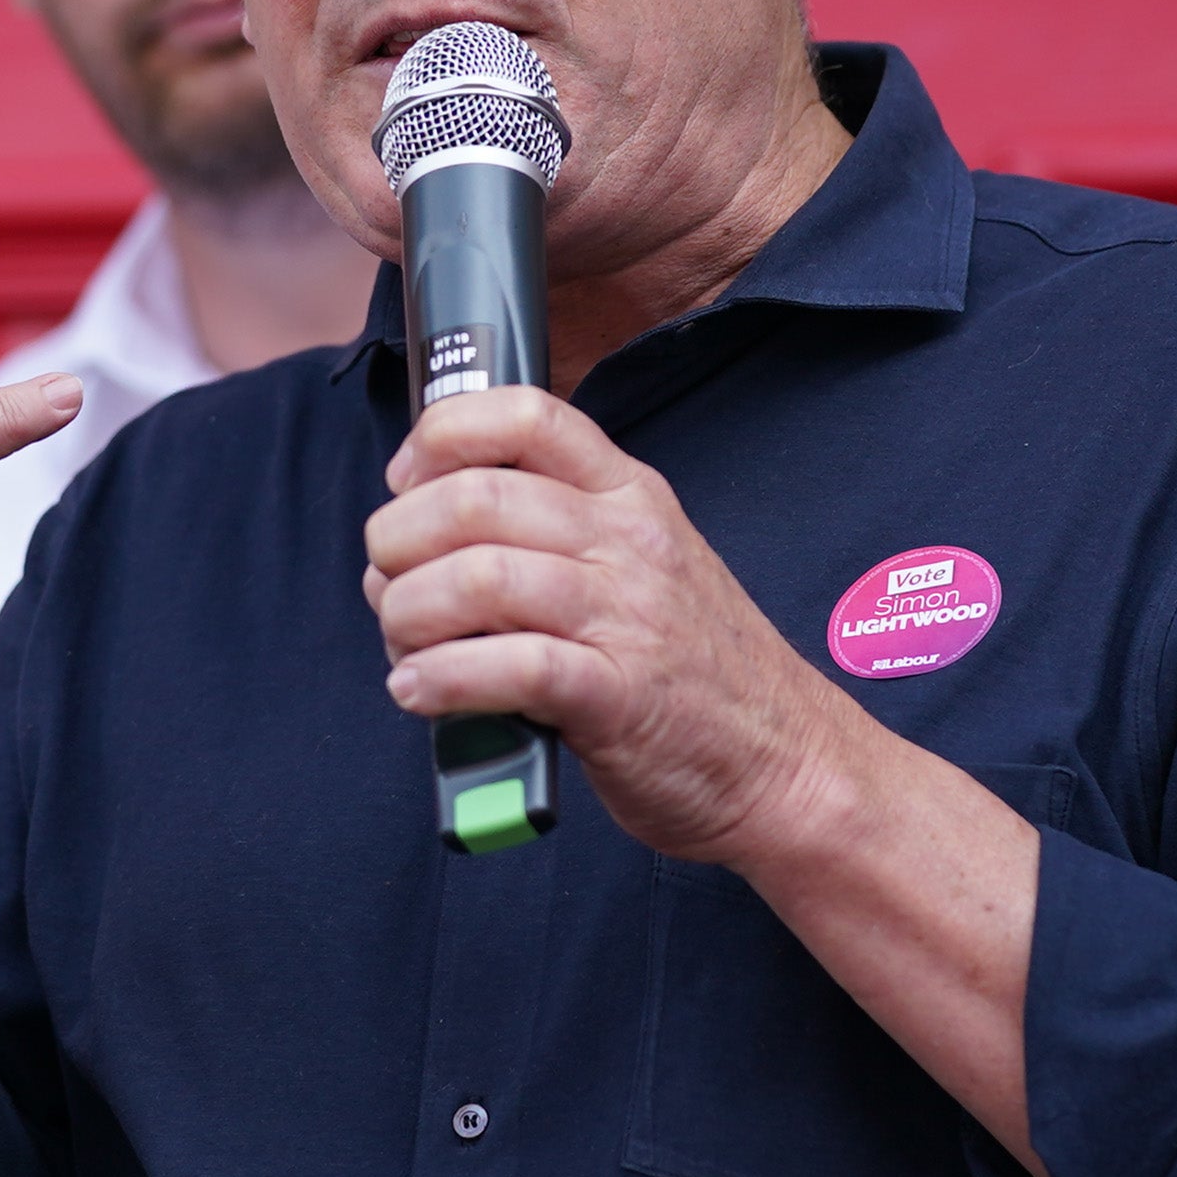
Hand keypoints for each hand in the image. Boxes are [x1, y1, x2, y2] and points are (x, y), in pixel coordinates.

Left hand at [362, 386, 862, 864]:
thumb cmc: (694, 670)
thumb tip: (427, 528)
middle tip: (390, 587)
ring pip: (480, 576)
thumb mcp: (643, 563)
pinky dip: (441, 679)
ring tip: (404, 648)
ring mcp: (627, 618)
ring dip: (408, 614)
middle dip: (399, 541)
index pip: (525, 413)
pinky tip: (419, 692)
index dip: (439, 437)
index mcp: (629, 496)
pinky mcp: (619, 698)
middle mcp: (627, 543)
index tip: (405, 484)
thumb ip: (555, 532)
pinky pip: (509, 666)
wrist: (786, 763)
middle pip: (475, 497)